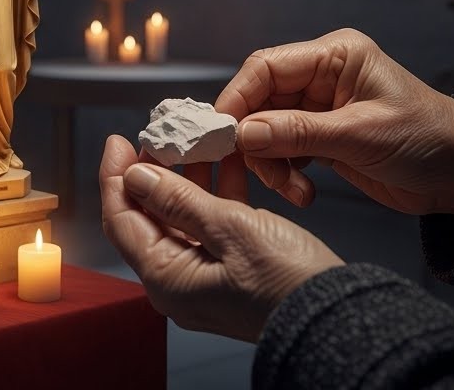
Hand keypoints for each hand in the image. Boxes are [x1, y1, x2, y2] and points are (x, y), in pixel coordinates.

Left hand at [100, 135, 342, 341]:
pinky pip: (210, 227)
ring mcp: (203, 279)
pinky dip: (215, 194)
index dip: (116, 176)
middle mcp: (177, 283)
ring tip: (195, 140)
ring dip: (188, 178)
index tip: (118, 141)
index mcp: (166, 279)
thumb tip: (137, 176)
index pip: (122, 219)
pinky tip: (226, 162)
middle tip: (162, 135)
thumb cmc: (288, 282)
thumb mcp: (231, 229)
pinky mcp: (229, 272)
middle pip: (148, 217)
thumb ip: (179, 200)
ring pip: (181, 218)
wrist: (337, 317)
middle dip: (154, 172)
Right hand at [216, 28, 453, 215]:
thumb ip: (299, 132)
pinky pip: (282, 152)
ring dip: (271, 163)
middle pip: (259, 101)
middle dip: (254, 139)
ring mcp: (319, 109)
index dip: (238, 98)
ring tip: (294, 189)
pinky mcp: (321, 138)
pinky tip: (303, 191)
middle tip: (257, 171)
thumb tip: (243, 132)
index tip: (221, 133)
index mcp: (335, 56)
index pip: (265, 67)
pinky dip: (283, 173)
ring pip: (265, 131)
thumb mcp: (362, 135)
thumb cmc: (428, 140)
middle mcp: (321, 77)